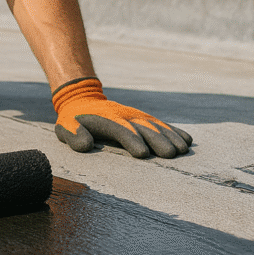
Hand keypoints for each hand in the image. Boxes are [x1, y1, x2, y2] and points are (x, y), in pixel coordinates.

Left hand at [52, 77, 191, 158]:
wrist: (82, 99)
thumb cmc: (73, 120)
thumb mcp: (66, 127)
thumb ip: (74, 135)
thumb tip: (85, 145)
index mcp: (106, 119)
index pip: (120, 129)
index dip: (132, 140)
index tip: (143, 154)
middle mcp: (125, 115)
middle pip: (143, 128)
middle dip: (157, 140)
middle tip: (171, 154)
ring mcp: (136, 116)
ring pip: (156, 125)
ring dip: (170, 136)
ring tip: (183, 149)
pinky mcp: (143, 119)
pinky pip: (161, 124)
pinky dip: (174, 131)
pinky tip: (187, 140)